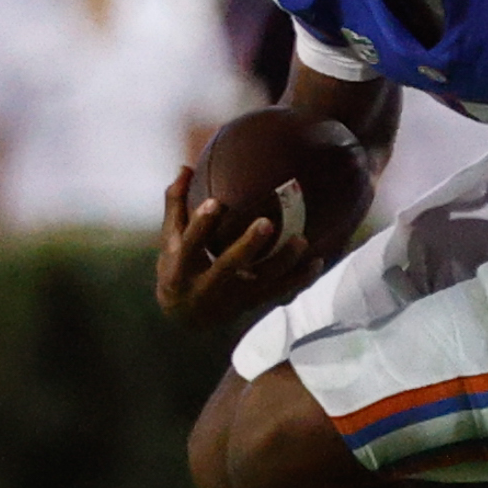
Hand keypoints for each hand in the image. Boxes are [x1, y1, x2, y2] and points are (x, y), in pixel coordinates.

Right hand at [153, 166, 312, 331]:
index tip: (216, 202)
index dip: (201, 225)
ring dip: (283, 263)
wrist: (187, 320)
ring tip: (302, 240)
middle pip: (228, 266)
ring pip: (261, 283)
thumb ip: (177, 205)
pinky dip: (300, 280)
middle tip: (267, 222)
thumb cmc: (179, 268)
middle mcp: (207, 286)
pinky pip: (280, 293)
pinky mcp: (253, 304)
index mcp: (181, 267)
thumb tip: (185, 167)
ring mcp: (232, 299)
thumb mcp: (170, 242)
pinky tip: (317, 261)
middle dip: (247, 246)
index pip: (189, 244)